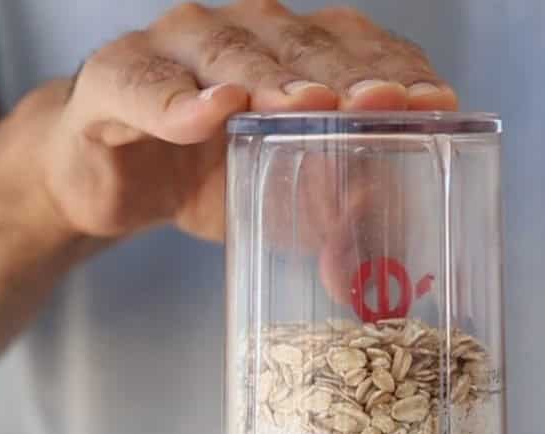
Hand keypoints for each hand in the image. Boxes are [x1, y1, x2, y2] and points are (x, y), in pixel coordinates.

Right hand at [32, 1, 456, 240]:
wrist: (109, 179)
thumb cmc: (204, 179)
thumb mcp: (277, 204)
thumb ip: (326, 225)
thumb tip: (371, 286)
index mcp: (293, 57)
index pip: (357, 51)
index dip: (398, 73)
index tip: (435, 106)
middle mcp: (241, 35)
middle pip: (302, 45)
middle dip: (347, 75)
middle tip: (382, 104)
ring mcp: (176, 49)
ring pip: (229, 50)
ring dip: (271, 77)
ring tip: (306, 106)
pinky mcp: (116, 79)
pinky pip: (145, 84)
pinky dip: (176, 100)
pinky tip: (211, 111)